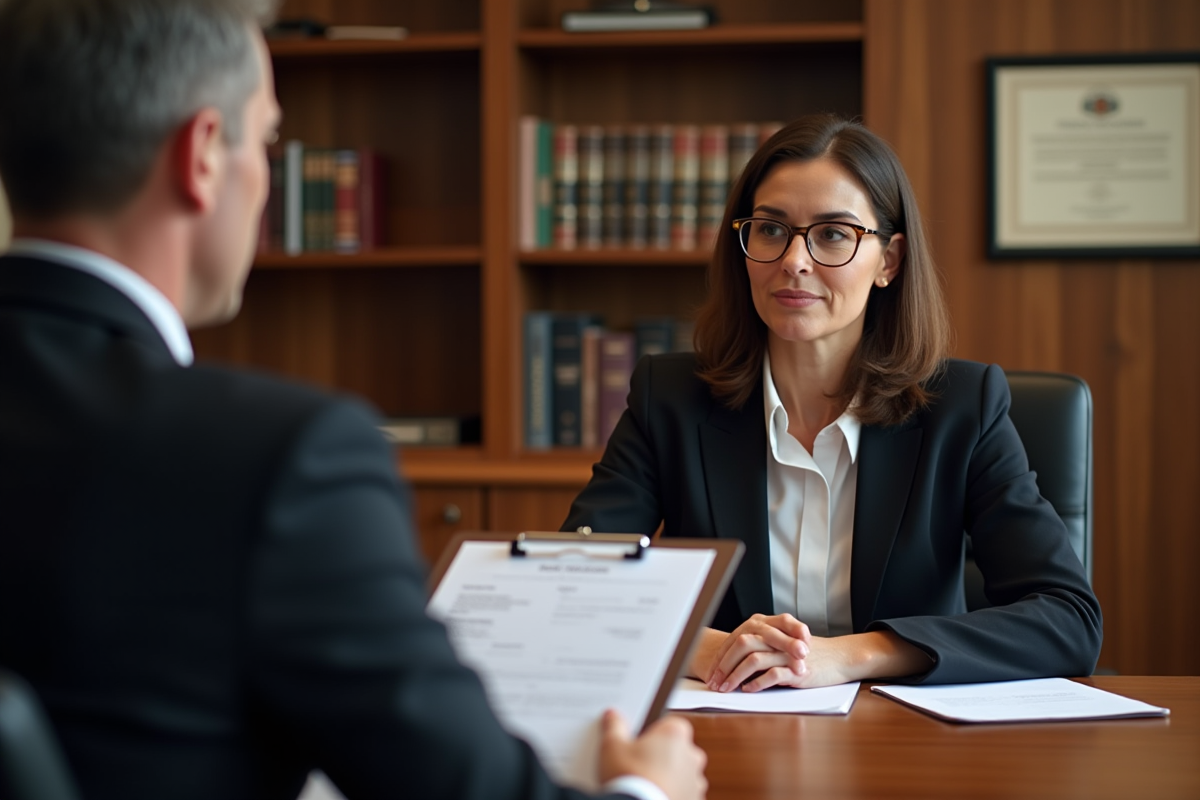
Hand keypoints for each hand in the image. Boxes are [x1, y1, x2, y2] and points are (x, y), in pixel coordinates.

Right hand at [598, 709, 706, 799]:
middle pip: (675, 748)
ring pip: (680, 773)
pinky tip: (652, 796)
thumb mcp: (611, 747)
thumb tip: (613, 717)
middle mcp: (691, 754)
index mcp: (675, 733)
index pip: (666, 723)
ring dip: (666, 776)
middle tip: (636, 763)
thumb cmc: (631, 779)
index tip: (635, 739)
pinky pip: (682, 792)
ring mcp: (695, 780)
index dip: (649, 731)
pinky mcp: (694, 799)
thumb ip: (614, 727)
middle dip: (659, 754)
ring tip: (643, 783)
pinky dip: (670, 793)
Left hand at [698, 621, 932, 690]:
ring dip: (736, 676)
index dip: (722, 657)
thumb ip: (760, 650)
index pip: (736, 639)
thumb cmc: (807, 654)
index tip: (711, 675)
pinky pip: (772, 673)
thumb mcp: (780, 647)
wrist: (839, 657)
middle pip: (741, 646)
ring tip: (728, 689)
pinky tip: (749, 689)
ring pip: (753, 660)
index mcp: (769, 627)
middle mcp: (776, 636)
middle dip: (724, 667)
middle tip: (715, 684)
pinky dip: (758, 682)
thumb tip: (732, 666)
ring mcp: (786, 651)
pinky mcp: (797, 667)